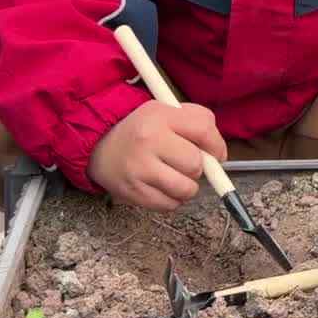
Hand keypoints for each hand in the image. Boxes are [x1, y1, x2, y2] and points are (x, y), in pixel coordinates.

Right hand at [86, 100, 226, 211]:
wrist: (99, 145)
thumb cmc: (142, 130)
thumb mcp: (166, 112)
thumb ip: (197, 123)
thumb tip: (219, 155)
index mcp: (160, 115)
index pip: (203, 130)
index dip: (217, 145)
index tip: (216, 154)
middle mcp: (148, 140)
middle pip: (195, 164)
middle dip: (197, 168)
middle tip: (185, 164)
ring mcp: (138, 168)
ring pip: (185, 189)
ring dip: (187, 187)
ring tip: (175, 177)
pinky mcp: (132, 192)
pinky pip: (169, 205)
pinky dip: (172, 199)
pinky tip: (162, 187)